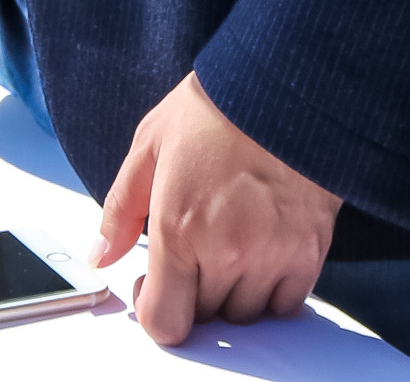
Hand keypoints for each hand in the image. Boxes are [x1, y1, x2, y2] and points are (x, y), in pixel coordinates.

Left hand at [95, 73, 341, 344]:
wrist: (286, 86)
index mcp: (178, 227)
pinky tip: (263, 250)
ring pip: (246, 313)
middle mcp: (226, 250)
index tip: (156, 286)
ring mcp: (272, 255)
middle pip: (204, 318)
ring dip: (233, 291)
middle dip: (192, 292)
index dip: (155, 311)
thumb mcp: (150, 145)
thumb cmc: (218, 109)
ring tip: (231, 243)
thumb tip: (101, 256)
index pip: (165, 322)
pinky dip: (273, 288)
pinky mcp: (309, 251)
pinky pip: (286, 303)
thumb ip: (120, 210)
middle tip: (194, 249)